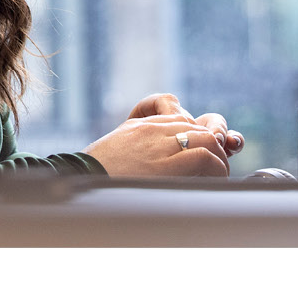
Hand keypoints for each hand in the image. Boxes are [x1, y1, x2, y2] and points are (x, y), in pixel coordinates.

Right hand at [86, 94, 244, 178]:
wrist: (79, 186)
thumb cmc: (93, 177)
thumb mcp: (113, 153)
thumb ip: (134, 146)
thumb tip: (153, 161)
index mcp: (138, 125)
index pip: (177, 111)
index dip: (195, 128)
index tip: (202, 147)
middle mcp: (151, 128)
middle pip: (196, 123)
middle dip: (213, 141)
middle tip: (215, 165)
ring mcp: (158, 143)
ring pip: (206, 137)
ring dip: (218, 155)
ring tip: (216, 173)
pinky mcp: (166, 164)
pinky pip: (204, 155)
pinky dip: (217, 166)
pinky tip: (215, 178)